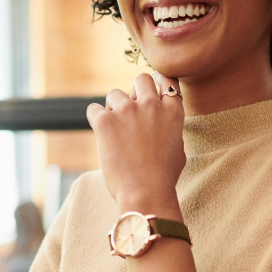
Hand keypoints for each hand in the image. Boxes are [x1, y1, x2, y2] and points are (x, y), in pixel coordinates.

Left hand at [86, 73, 185, 211]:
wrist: (146, 192)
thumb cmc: (164, 177)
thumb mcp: (178, 150)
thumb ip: (170, 130)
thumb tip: (162, 126)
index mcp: (172, 110)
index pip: (167, 80)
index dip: (157, 86)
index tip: (151, 95)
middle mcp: (151, 104)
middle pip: (141, 79)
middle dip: (135, 91)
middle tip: (130, 110)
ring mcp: (128, 111)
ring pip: (114, 94)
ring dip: (113, 108)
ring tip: (115, 130)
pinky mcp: (106, 121)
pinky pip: (93, 109)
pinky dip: (95, 118)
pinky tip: (101, 133)